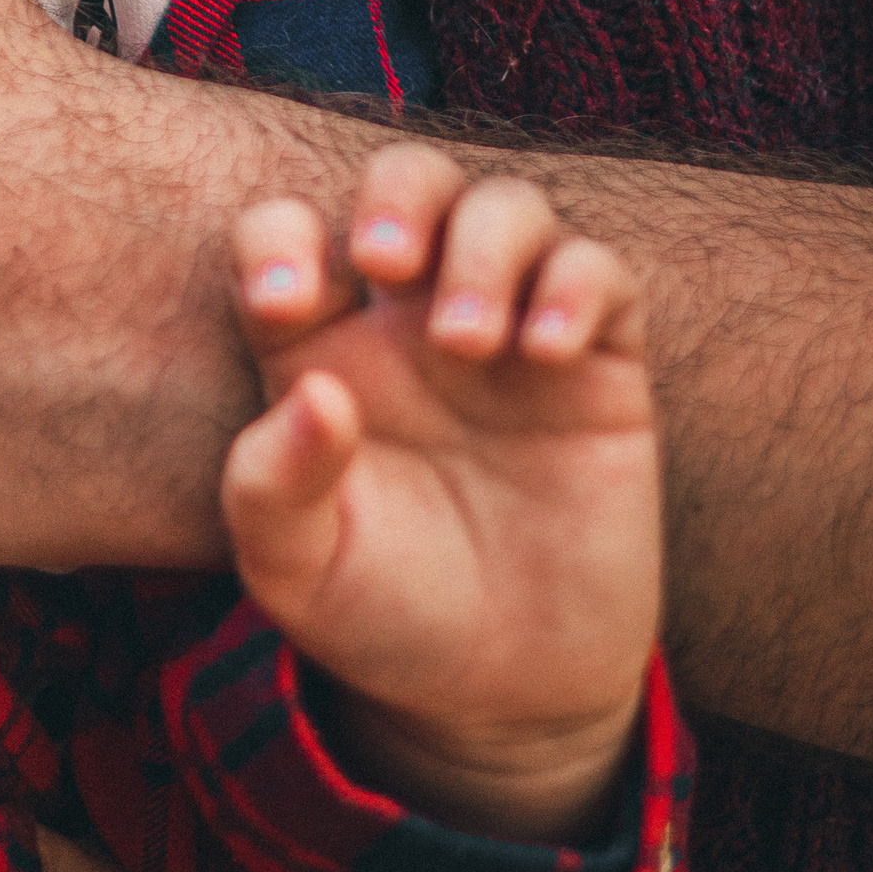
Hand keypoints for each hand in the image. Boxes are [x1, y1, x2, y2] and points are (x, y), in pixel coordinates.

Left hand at [223, 142, 660, 840]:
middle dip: (397, 193)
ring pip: (507, 207)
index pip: (285, 231)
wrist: (500, 693)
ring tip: (467, 343)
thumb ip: (272, 485)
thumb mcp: (296, 570)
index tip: (284, 305)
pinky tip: (544, 351)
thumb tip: (315, 393)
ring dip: (484, 247)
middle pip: (408, 178)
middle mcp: (411, 319)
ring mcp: (508, 333)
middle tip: (384, 262)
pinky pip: (600, 271)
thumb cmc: (380, 613)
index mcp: (321, 344)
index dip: (276, 239)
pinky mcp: (597, 366)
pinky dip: (574, 286)